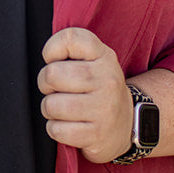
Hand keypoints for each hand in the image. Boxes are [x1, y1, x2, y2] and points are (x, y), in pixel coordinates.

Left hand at [38, 27, 132, 164]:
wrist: (128, 123)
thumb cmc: (99, 89)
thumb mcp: (95, 60)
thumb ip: (72, 50)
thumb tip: (48, 58)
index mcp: (104, 56)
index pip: (70, 38)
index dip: (52, 48)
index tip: (54, 60)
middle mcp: (107, 80)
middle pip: (52, 74)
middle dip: (45, 84)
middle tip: (55, 89)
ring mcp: (104, 108)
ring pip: (51, 105)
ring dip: (50, 109)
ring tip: (63, 109)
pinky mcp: (97, 134)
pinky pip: (57, 130)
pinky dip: (55, 129)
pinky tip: (69, 125)